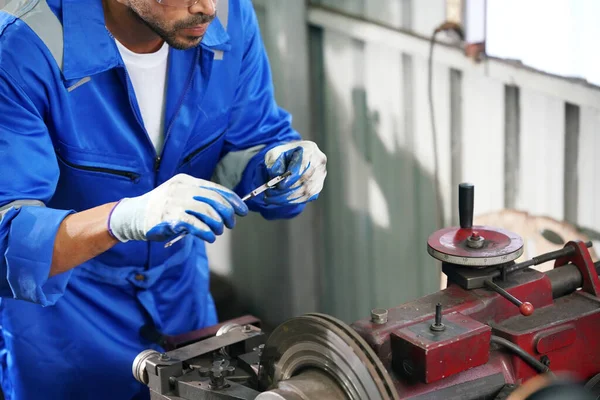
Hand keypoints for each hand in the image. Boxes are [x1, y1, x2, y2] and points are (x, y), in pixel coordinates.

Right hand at [108, 173, 247, 242]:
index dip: (232, 200)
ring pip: (207, 212)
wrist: (131, 216)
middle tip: (230, 224)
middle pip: (214, 200)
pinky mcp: (169, 218)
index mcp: (186, 181)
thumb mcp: (179, 197)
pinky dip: (206, 232)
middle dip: (227, 213)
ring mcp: (174, 202)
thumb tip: (226, 210)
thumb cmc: (160, 209)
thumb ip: (198, 200)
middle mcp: (181, 189)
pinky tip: (209, 236)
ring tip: (217, 232)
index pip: (215, 188)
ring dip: (217, 224)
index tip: (242, 210)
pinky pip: (195, 224)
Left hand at [261, 140, 326, 204]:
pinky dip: (293, 200)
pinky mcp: (318, 186)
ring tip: (272, 199)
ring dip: (288, 197)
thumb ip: (274, 162)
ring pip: (306, 190)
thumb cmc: (284, 155)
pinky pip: (307, 197)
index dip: (292, 177)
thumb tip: (276, 175)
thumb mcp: (274, 153)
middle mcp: (319, 162)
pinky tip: (282, 200)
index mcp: (309, 149)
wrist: (293, 158)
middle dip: (286, 190)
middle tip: (271, 195)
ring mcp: (321, 175)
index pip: (303, 164)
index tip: (280, 185)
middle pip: (305, 179)